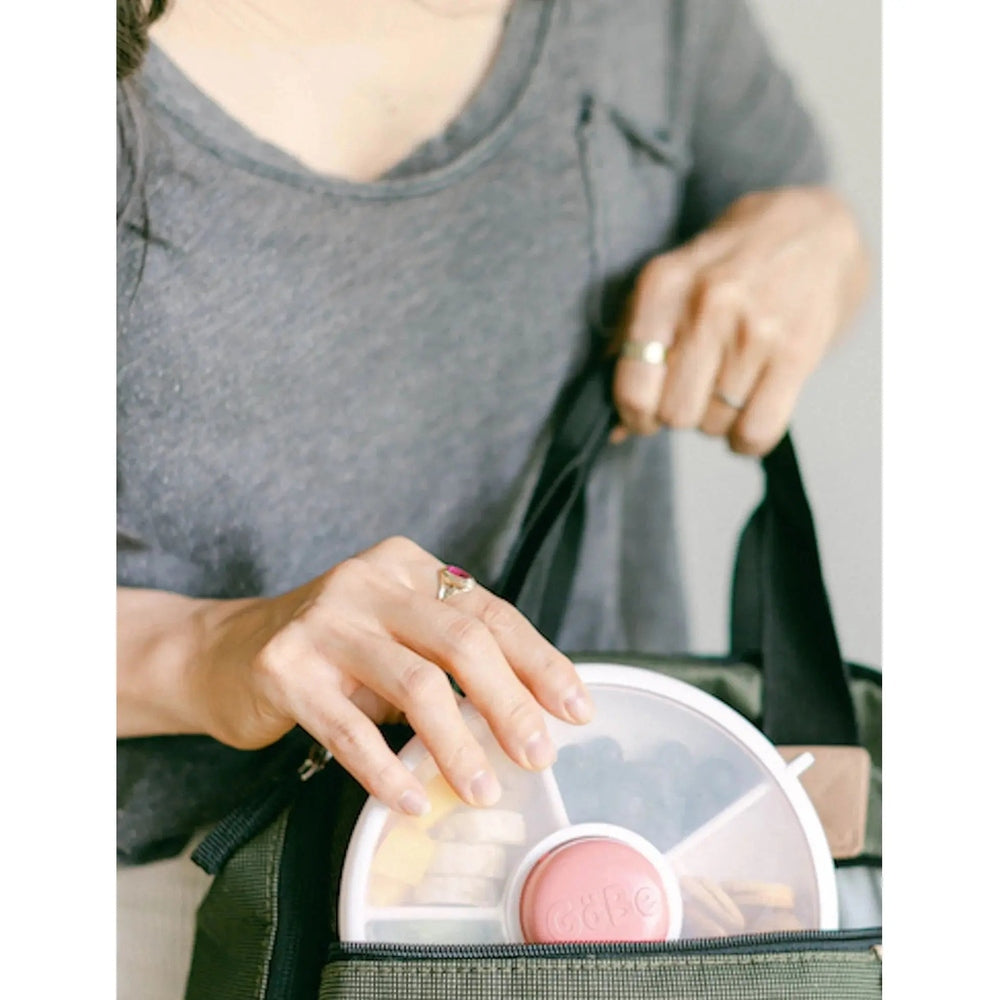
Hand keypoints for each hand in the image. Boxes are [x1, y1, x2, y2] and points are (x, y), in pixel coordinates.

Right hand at [186, 536, 593, 815]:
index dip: (538, 662)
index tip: (574, 709)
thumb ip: (451, 657)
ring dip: (457, 744)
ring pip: (414, 684)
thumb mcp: (396, 636)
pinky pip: (350, 729)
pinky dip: (388, 771)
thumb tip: (531, 713)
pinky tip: (412, 799)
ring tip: (482, 788)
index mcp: (407, 565)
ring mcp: (324, 620)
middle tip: (539, 755)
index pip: (490, 613)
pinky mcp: (284, 667)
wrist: (223, 654)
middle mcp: (368, 581)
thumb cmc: (332, 652)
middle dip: (510, 703)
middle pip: (461, 640)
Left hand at [611, 186, 868, 454]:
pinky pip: (757, 432)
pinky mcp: (797, 353)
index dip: (635, 415)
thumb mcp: (669, 282)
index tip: (645, 414)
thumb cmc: (730, 264)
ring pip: (715, 425)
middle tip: (694, 393)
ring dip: (718, 420)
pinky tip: (750, 413)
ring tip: (729, 385)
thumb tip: (616, 429)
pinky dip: (748, 438)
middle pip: (675, 413)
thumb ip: (631, 346)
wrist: (816, 229)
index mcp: (663, 286)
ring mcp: (755, 330)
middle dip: (680, 415)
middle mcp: (707, 305)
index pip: (633, 387)